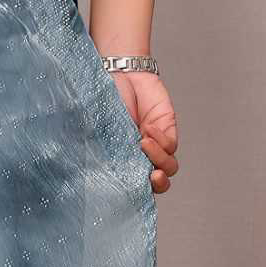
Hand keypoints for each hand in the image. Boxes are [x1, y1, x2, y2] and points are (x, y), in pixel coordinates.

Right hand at [107, 69, 177, 194]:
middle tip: (152, 176)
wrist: (118, 73)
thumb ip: (101, 149)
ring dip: (159, 159)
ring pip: (169, 166)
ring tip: (143, 143)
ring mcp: (157, 144)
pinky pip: (171, 144)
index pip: (136, 186)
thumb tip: (93, 169)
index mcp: (125, 161)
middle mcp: (142, 157)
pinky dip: (161, 139)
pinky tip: (147, 127)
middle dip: (159, 184)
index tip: (133, 190)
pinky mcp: (168, 129)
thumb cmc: (103, 102)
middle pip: (159, 183)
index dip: (138, 193)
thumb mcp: (99, 128)